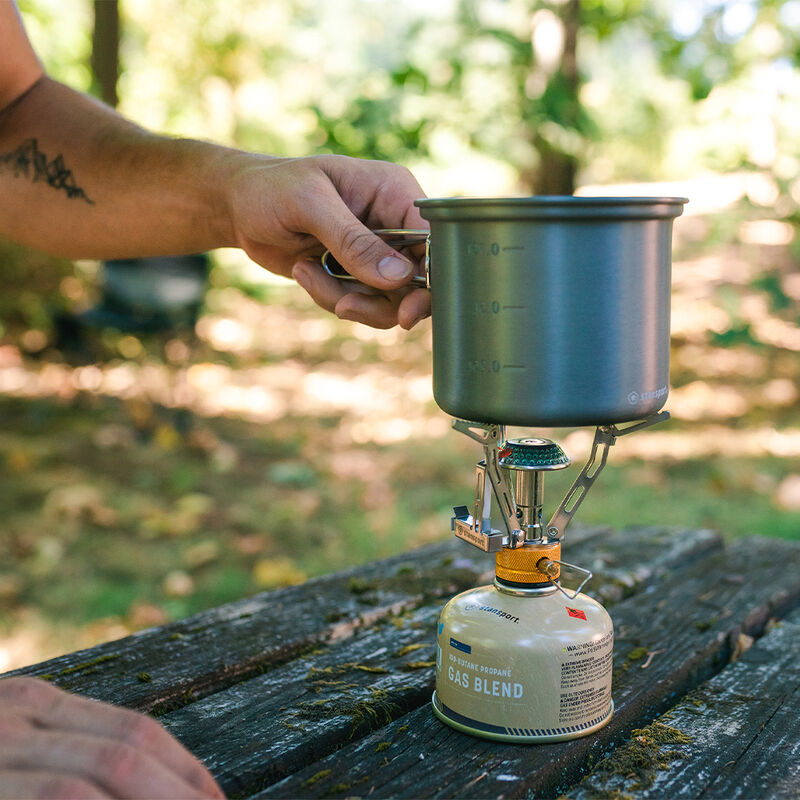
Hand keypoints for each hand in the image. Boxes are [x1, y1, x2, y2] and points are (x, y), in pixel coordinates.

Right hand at [0, 677, 224, 798]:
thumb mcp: (12, 755)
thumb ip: (72, 755)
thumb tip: (153, 786)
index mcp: (34, 702)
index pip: (132, 730)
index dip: (184, 769)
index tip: (215, 798)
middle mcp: (16, 718)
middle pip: (125, 754)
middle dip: (179, 792)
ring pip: (101, 774)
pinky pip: (62, 796)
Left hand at [229, 154, 429, 329]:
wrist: (238, 207)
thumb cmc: (271, 189)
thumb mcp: (310, 206)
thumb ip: (353, 241)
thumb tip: (399, 278)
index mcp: (395, 194)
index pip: (434, 240)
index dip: (431, 279)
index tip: (408, 309)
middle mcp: (393, 225)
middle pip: (419, 281)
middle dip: (382, 302)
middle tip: (347, 307)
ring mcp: (377, 254)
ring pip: (390, 301)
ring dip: (348, 300)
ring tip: (308, 274)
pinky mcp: (357, 275)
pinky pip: (362, 305)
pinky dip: (331, 298)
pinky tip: (304, 272)